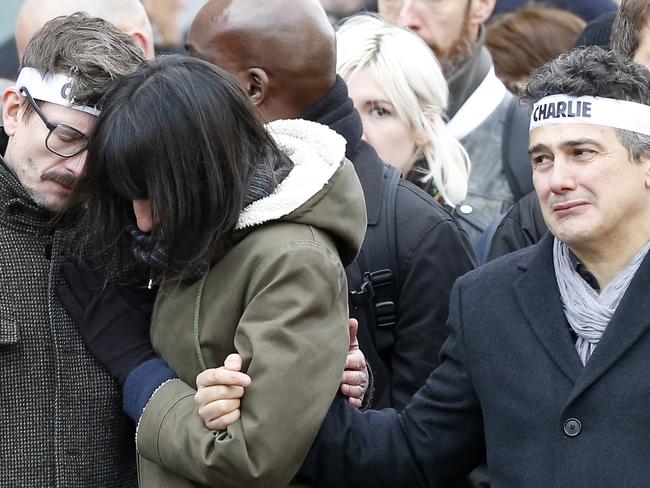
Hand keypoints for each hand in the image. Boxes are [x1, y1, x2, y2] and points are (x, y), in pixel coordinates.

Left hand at [57, 256, 155, 383]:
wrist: (133, 356)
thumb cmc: (140, 335)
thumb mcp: (138, 311)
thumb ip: (128, 297)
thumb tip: (121, 287)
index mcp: (117, 296)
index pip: (102, 276)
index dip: (92, 266)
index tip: (86, 257)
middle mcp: (102, 300)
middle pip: (87, 279)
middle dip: (79, 267)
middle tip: (70, 256)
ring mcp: (91, 312)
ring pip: (78, 289)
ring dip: (70, 276)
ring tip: (63, 264)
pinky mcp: (84, 325)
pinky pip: (71, 307)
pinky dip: (64, 296)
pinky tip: (58, 286)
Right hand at [195, 354, 250, 430]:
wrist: (229, 401)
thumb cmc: (231, 381)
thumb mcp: (232, 367)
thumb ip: (233, 361)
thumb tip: (235, 367)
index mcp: (203, 379)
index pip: (216, 375)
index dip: (233, 377)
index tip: (248, 380)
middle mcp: (199, 396)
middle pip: (222, 391)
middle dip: (238, 391)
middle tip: (242, 391)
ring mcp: (203, 411)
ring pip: (223, 406)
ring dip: (236, 403)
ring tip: (238, 400)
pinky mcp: (209, 424)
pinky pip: (225, 420)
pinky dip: (235, 415)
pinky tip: (237, 411)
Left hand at [340, 318, 367, 407]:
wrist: (357, 376)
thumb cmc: (350, 359)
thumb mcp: (350, 347)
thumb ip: (350, 335)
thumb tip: (352, 320)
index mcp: (358, 361)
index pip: (354, 361)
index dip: (347, 363)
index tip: (340, 363)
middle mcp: (360, 374)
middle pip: (355, 377)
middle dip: (346, 377)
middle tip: (337, 378)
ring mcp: (360, 387)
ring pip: (355, 389)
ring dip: (348, 389)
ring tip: (341, 388)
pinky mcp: (357, 398)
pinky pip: (357, 401)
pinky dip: (352, 401)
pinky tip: (347, 400)